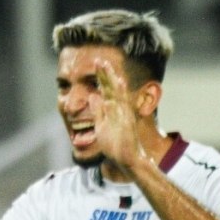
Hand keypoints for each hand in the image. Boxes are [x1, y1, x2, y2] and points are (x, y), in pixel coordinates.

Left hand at [92, 58, 148, 173]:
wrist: (127, 159)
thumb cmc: (115, 145)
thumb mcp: (102, 126)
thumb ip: (99, 112)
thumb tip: (93, 97)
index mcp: (113, 109)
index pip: (106, 90)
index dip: (101, 78)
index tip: (95, 64)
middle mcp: (120, 109)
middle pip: (112, 88)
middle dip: (105, 74)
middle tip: (99, 60)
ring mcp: (124, 113)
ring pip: (117, 93)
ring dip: (111, 79)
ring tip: (105, 66)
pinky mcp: (126, 120)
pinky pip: (123, 104)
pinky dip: (120, 94)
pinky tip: (118, 82)